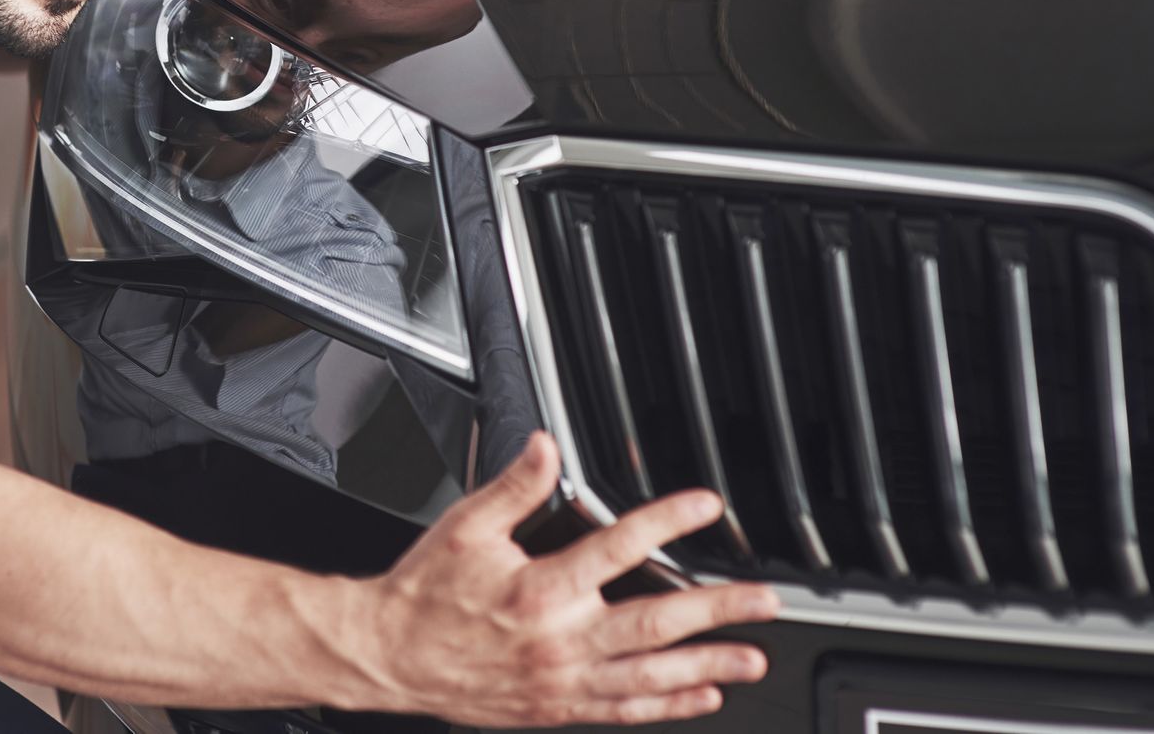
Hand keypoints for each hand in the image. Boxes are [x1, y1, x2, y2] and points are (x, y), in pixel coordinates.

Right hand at [359, 432, 777, 726]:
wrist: (390, 656)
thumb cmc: (424, 593)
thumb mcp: (464, 527)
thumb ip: (512, 486)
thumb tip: (545, 445)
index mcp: (541, 588)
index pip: (620, 546)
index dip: (668, 522)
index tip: (705, 507)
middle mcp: (561, 638)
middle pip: (657, 623)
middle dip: (718, 611)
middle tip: (764, 602)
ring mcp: (563, 680)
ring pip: (650, 675)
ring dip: (708, 666)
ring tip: (751, 659)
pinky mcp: (556, 708)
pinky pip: (623, 710)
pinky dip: (667, 706)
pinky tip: (699, 697)